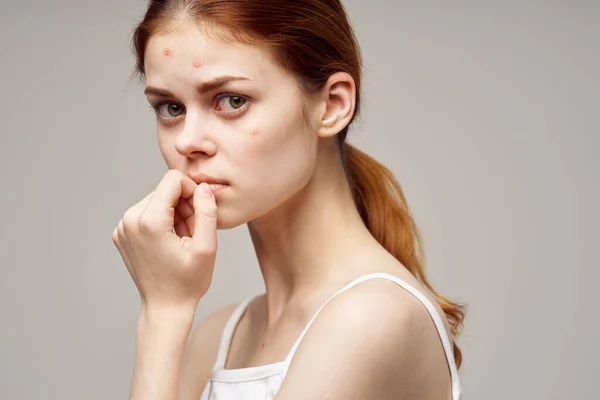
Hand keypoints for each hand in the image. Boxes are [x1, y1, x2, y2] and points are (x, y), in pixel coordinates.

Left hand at [112, 169, 217, 310]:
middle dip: (183, 205)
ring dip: (173, 213)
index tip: (199, 215)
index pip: (173, 180)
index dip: (192, 192)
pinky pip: (145, 212)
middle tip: (191, 233)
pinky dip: (160, 221)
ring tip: (180, 239)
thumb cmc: (188, 282)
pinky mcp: (121, 233)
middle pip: (164, 190)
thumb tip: (203, 188)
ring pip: (156, 200)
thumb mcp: (206, 247)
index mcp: (149, 221)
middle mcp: (129, 220)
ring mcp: (122, 227)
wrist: (165, 307)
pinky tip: (168, 242)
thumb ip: (207, 212)